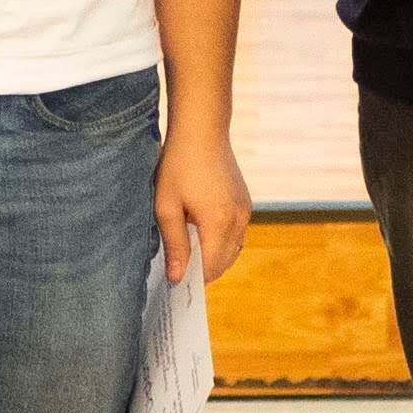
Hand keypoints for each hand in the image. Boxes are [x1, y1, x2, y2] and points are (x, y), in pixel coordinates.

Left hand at [154, 122, 250, 283]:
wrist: (202, 130)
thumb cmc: (178, 165)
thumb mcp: (167, 206)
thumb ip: (175, 245)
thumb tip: (177, 278)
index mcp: (220, 222)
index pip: (210, 268)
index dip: (192, 279)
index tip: (173, 282)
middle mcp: (239, 219)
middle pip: (223, 263)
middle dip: (202, 271)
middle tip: (177, 269)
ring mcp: (246, 211)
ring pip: (232, 250)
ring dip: (212, 257)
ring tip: (186, 250)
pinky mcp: (245, 203)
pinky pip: (236, 234)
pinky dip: (220, 242)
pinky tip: (199, 232)